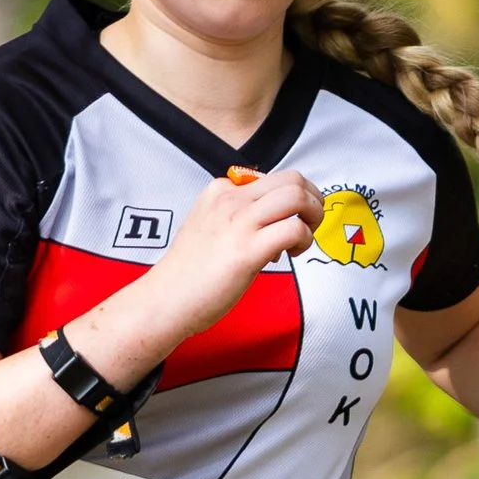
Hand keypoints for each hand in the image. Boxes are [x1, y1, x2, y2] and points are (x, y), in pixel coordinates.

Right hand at [139, 167, 322, 344]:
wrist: (166, 300)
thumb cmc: (189, 272)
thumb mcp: (208, 225)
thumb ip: (236, 215)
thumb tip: (273, 217)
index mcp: (220, 191)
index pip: (274, 178)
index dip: (291, 199)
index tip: (284, 223)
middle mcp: (230, 200)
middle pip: (292, 180)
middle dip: (313, 200)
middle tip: (309, 225)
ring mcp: (238, 223)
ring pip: (297, 197)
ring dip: (313, 217)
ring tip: (303, 240)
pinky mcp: (247, 250)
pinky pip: (294, 229)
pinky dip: (304, 240)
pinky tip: (292, 255)